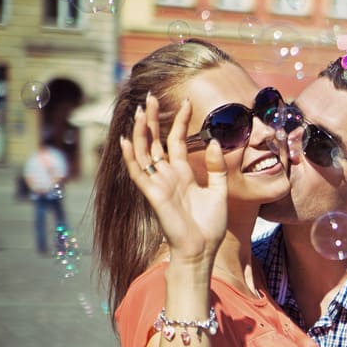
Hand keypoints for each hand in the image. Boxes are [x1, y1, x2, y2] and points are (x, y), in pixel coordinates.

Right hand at [120, 93, 227, 267]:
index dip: (180, 121)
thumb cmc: (210, 225)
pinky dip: (131, 157)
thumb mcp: (220, 191)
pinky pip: (138, 173)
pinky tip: (126, 140)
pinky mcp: (153, 195)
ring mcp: (159, 184)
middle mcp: (168, 175)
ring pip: (144, 152)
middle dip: (152, 119)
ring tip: (139, 110)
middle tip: (151, 97)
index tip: (186, 101)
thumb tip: (213, 141)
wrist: (202, 249)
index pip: (177, 141)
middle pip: (156, 141)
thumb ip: (216, 167)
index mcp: (183, 173)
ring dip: (140, 132)